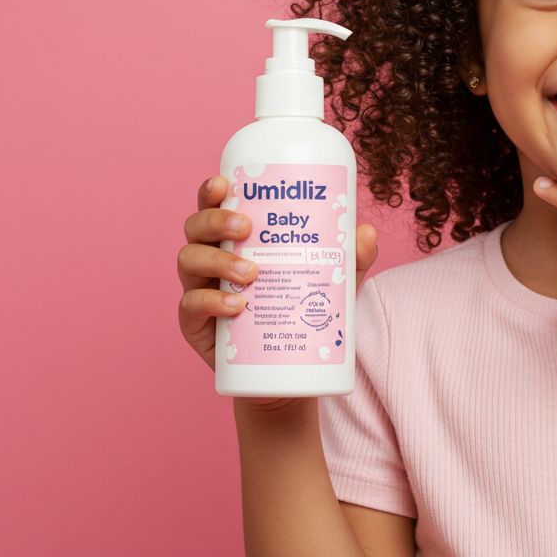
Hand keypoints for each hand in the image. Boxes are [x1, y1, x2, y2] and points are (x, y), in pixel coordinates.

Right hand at [176, 175, 378, 407]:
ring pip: (188, 261)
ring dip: (217, 261)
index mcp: (235, 239)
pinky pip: (189, 306)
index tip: (224, 183)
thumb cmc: (302, 312)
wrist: (288, 373)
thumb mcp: (332, 283)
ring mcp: (199, 290)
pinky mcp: (195, 325)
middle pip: (195, 227)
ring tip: (252, 273)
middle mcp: (210, 259)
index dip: (212, 190)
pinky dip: (210, 301)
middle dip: (215, 220)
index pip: (215, 205)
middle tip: (247, 228)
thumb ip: (350, 258)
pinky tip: (236, 304)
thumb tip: (368, 232)